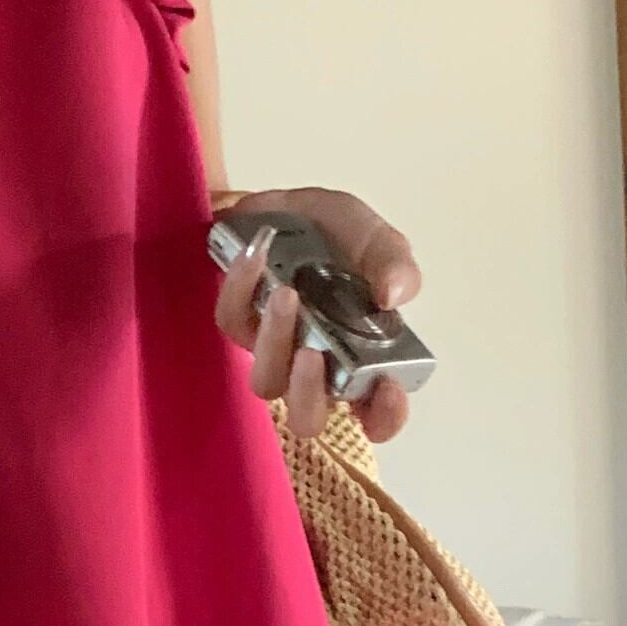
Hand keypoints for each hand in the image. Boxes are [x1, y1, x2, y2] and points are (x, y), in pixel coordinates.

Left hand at [211, 187, 423, 441]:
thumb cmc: (339, 236)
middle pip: (308, 418)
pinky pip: (232, 321)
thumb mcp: (376, 241)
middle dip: (309, 394)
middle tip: (314, 353)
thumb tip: (393, 295)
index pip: (375, 414)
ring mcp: (273, 350)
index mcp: (359, 359)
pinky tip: (260, 251)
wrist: (287, 207)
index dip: (382, 415)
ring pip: (265, 380)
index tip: (387, 388)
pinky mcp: (237, 323)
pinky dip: (243, 285)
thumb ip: (394, 264)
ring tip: (287, 293)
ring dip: (276, 341)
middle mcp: (316, 367)